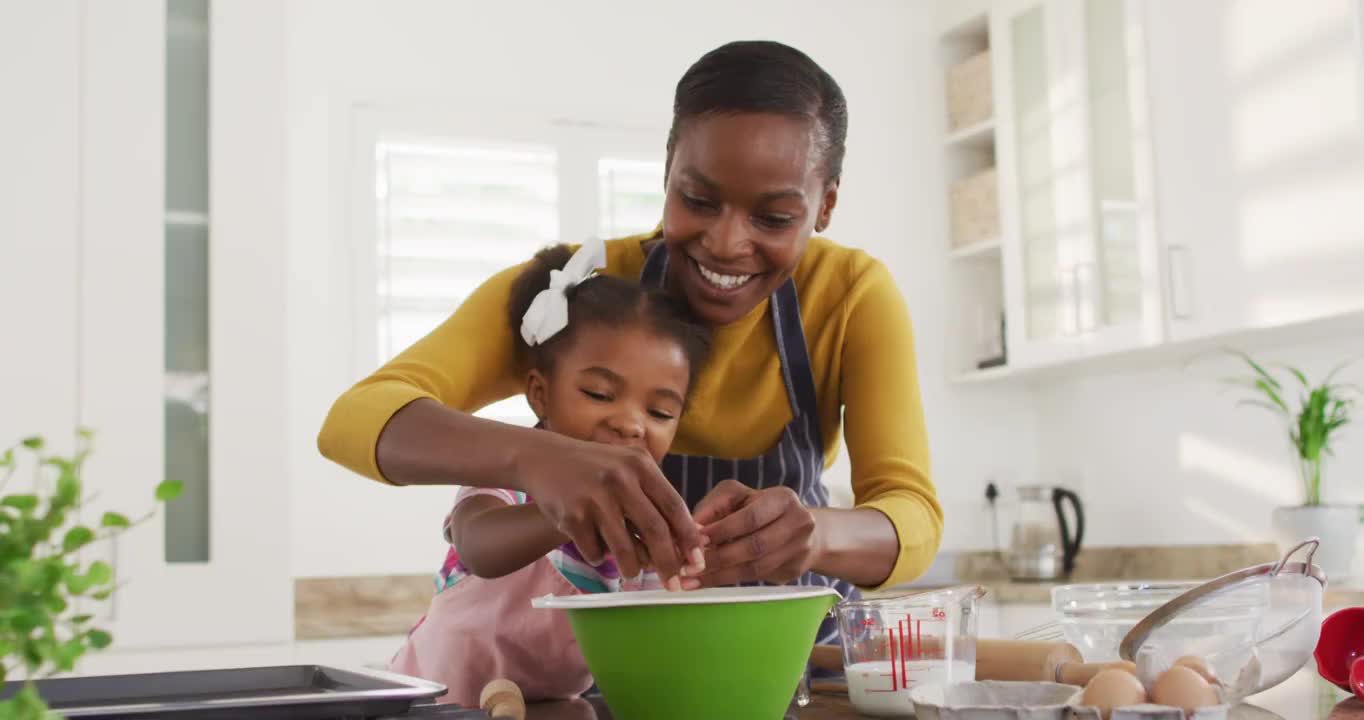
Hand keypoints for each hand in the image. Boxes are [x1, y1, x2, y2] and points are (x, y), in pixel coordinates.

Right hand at [516, 433, 703, 585]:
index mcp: (639, 464)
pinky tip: (597, 546)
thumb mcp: (627, 468)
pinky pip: (596, 552)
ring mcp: (594, 497)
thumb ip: (653, 496)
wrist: (543, 458)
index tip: (697, 561)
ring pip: (625, 549)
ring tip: (633, 572)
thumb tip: (685, 540)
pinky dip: (600, 558)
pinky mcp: (572, 516)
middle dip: (668, 563)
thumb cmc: (595, 469)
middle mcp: (619, 478)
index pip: (674, 506)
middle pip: (655, 530)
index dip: (688, 537)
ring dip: (633, 569)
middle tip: (673, 583)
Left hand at [692, 480, 822, 586]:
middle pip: (755, 546)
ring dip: (719, 575)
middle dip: (718, 558)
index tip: (697, 540)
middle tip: (688, 566)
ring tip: (691, 580)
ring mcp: (800, 549)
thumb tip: (692, 528)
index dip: (723, 530)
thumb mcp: (737, 496)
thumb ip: (714, 507)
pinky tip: (707, 581)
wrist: (798, 528)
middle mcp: (798, 523)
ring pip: (755, 568)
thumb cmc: (758, 507)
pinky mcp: (794, 570)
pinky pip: (757, 579)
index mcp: (783, 499)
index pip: (751, 518)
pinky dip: (728, 581)